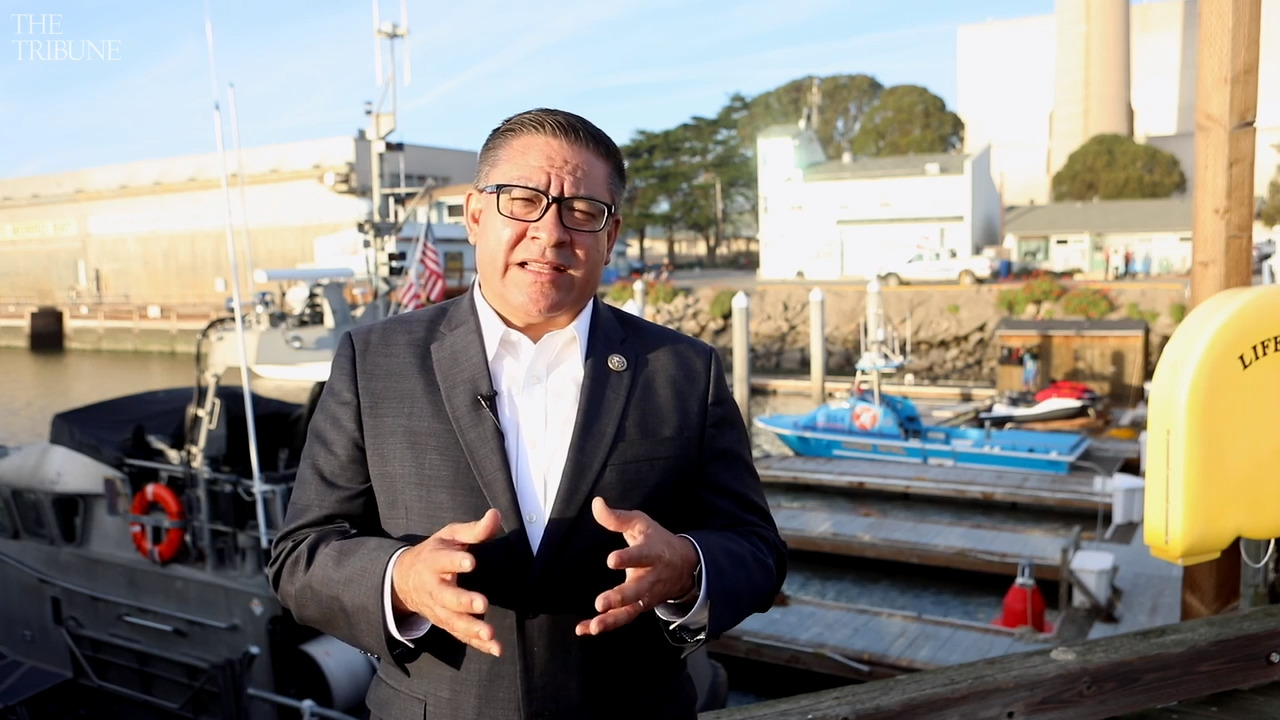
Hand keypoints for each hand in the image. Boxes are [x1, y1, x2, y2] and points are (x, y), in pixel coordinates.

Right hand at [390, 508, 502, 655]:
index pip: (443, 560)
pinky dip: (477, 644)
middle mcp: (434, 587)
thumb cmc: (434, 553)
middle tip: (482, 603)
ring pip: (452, 621)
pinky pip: (460, 635)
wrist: (404, 579)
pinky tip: (495, 648)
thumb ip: (474, 530)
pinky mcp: (445, 622)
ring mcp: (438, 608)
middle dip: (463, 601)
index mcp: (434, 561)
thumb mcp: (450, 536)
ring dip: (470, 628)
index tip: (470, 561)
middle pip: (446, 597)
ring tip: (489, 633)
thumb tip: (496, 515)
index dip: (455, 561)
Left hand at [575, 497, 698, 636]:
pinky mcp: (640, 607)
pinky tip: (585, 629)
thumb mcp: (641, 523)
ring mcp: (646, 596)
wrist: (685, 566)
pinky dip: (606, 625)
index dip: (628, 558)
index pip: (641, 555)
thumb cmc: (657, 541)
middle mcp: (651, 578)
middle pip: (636, 590)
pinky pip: (623, 619)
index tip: (612, 560)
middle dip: (619, 598)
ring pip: (630, 610)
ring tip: (594, 627)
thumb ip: (617, 517)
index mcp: (652, 553)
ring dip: (612, 620)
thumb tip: (596, 503)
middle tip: (601, 603)